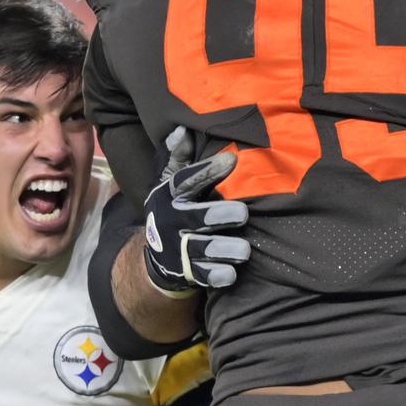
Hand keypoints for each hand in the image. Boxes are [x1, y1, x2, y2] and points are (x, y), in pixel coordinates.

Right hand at [143, 127, 249, 296]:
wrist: (160, 257)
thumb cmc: (176, 209)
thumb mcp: (170, 182)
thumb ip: (178, 157)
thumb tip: (182, 129)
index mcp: (169, 195)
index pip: (186, 179)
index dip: (208, 170)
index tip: (232, 159)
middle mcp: (171, 222)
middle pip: (196, 217)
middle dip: (219, 215)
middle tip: (242, 213)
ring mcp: (179, 250)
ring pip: (203, 249)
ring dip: (224, 249)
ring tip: (244, 249)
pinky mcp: (188, 273)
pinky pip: (205, 276)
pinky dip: (218, 276)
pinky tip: (232, 273)